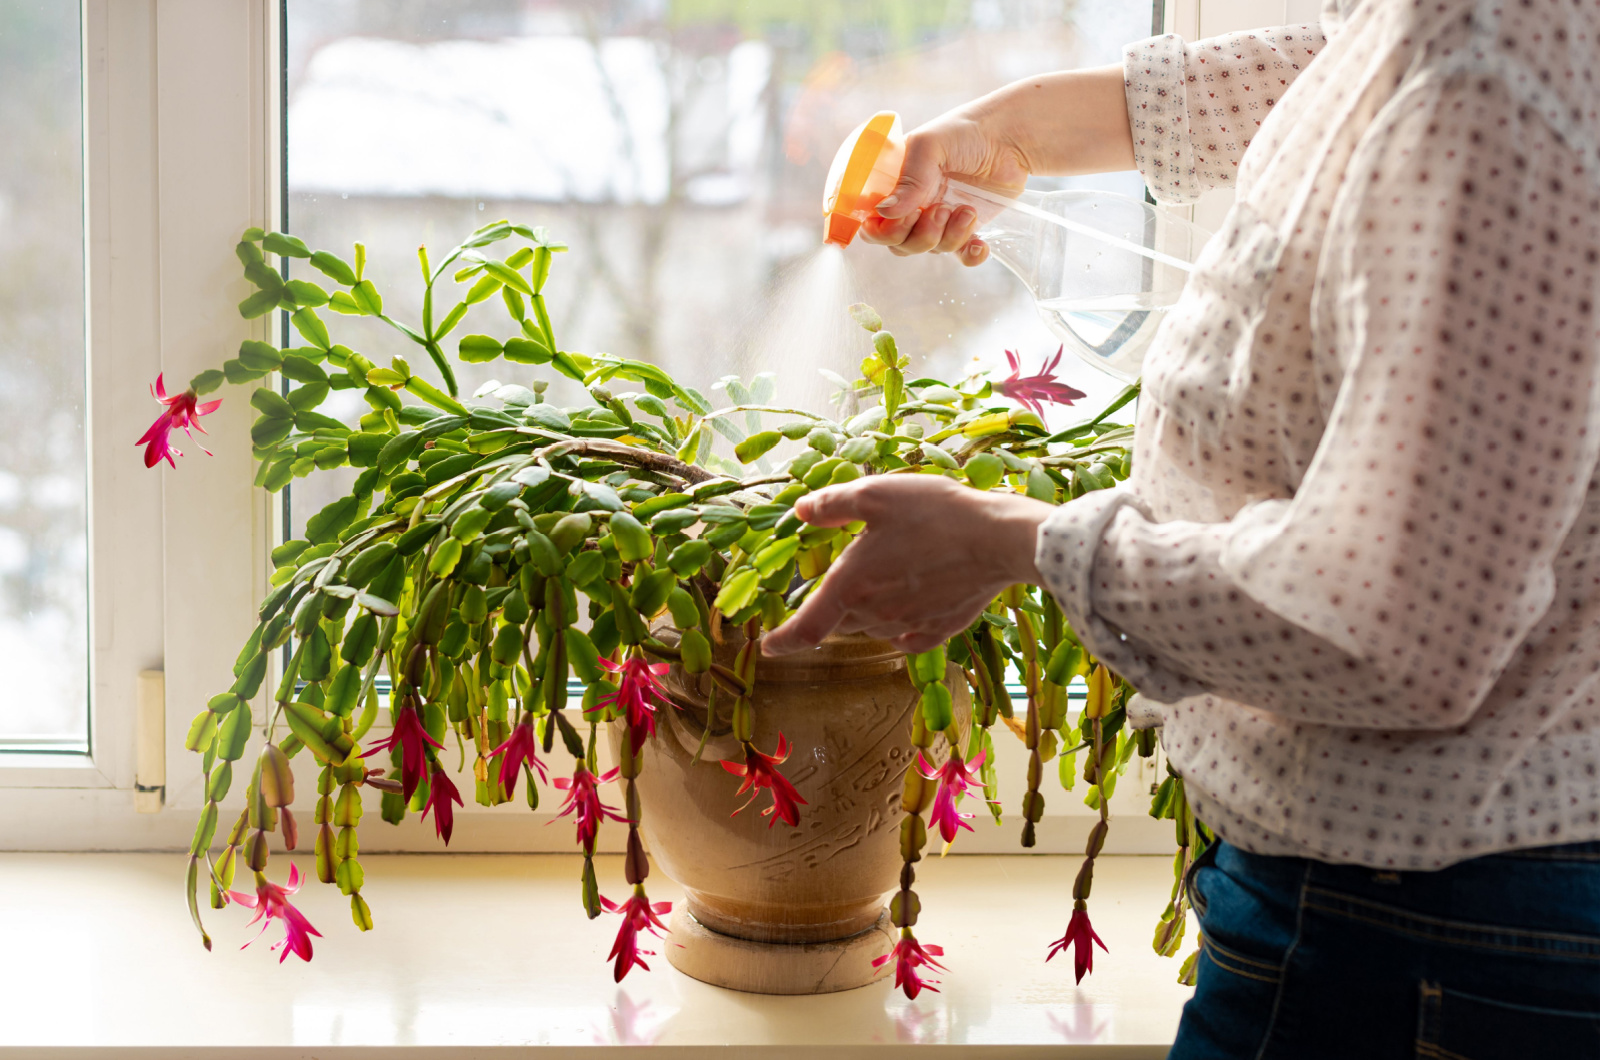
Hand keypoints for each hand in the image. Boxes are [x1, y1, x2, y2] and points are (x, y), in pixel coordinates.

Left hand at [762, 475, 1053, 656]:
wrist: (999, 540)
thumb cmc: (936, 513)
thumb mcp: (876, 493)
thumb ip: (833, 504)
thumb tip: (801, 511)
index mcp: (852, 585)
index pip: (806, 628)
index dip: (781, 641)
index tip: (767, 647)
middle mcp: (875, 613)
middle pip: (840, 624)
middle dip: (832, 610)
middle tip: (845, 579)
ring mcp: (909, 625)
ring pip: (872, 628)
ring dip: (868, 612)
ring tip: (886, 577)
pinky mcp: (940, 629)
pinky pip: (908, 637)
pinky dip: (899, 627)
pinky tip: (909, 608)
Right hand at [857, 65, 1135, 266]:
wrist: (1010, 137)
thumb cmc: (965, 132)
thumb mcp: (931, 146)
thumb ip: (910, 179)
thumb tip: (885, 213)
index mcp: (895, 186)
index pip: (873, 222)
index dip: (880, 231)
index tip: (898, 221)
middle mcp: (913, 206)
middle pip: (900, 244)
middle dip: (920, 235)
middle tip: (940, 211)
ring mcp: (940, 219)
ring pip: (930, 250)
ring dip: (949, 237)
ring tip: (967, 210)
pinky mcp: (967, 229)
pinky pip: (962, 256)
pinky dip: (970, 255)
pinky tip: (980, 243)